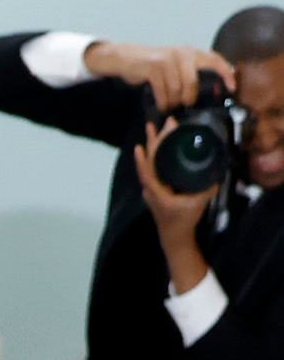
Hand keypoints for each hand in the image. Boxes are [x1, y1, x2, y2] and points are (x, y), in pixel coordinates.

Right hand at [86, 37, 230, 114]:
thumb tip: (209, 92)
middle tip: (184, 105)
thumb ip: (191, 74)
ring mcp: (168, 59)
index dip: (225, 74)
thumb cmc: (154, 66)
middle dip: (188, 98)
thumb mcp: (176, 66)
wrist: (128, 58)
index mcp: (191, 52)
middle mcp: (182, 52)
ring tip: (169, 104)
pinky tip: (161, 104)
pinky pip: (163, 92)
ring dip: (172, 102)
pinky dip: (162, 102)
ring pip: (177, 90)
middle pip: (192, 83)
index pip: (214, 60)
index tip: (232, 88)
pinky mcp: (154, 67)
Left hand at [134, 132, 218, 284]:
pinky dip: (156, 152)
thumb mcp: (198, 205)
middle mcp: (151, 189)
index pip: (148, 175)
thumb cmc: (185, 220)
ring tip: (154, 126)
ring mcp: (152, 187)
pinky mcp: (156, 185)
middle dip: (153, 142)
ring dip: (153, 144)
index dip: (143, 161)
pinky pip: (154, 166)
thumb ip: (207, 189)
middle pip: (149, 163)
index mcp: (158, 194)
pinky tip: (159, 140)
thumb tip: (218, 172)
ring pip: (150, 163)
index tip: (141, 146)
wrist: (174, 235)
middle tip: (158, 124)